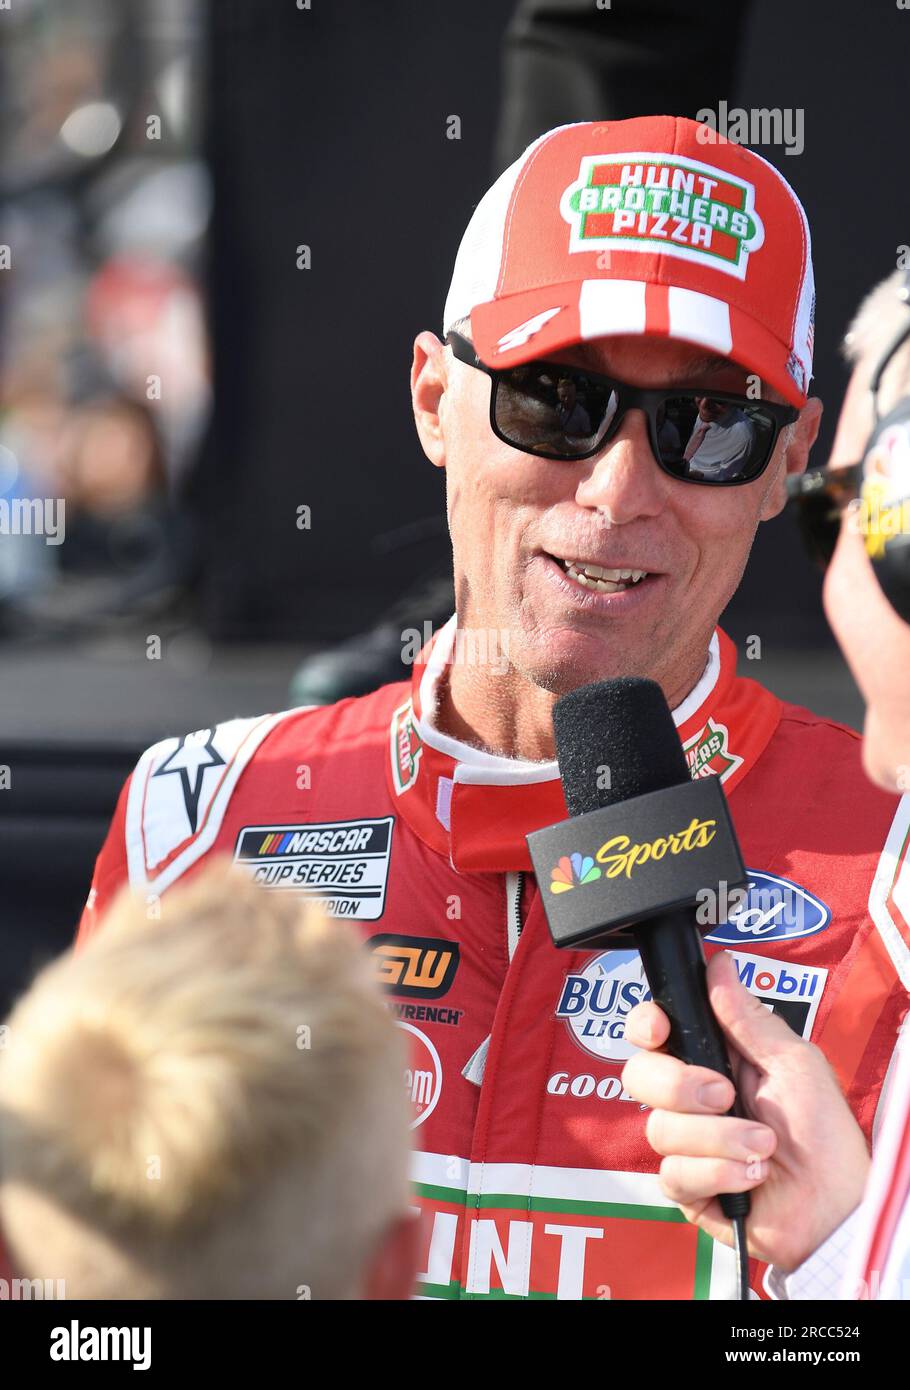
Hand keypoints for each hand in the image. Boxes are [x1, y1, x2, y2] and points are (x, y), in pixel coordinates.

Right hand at [620, 950, 870, 1270]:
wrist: (835, 1203)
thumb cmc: (822, 1131)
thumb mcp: (793, 1063)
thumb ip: (747, 1019)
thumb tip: (719, 964)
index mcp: (711, 1060)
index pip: (651, 1032)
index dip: (644, 1025)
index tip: (658, 1029)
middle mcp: (690, 1100)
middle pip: (638, 1075)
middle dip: (679, 1085)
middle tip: (725, 1096)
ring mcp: (685, 1145)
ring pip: (660, 1128)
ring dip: (719, 1138)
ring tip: (763, 1147)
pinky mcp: (686, 1188)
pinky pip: (674, 1174)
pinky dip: (720, 1172)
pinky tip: (750, 1176)